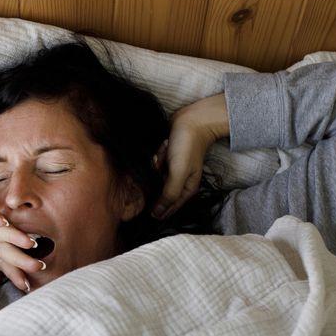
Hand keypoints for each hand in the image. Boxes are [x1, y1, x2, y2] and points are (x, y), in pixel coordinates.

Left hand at [152, 93, 229, 219]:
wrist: (191, 121)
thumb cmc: (187, 147)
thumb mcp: (179, 173)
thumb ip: (169, 195)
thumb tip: (157, 214)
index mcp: (186, 190)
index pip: (169, 208)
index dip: (157, 210)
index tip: (144, 206)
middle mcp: (180, 183)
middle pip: (160, 193)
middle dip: (156, 181)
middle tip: (160, 166)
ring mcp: (172, 171)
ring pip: (155, 178)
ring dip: (156, 166)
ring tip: (164, 153)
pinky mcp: (166, 161)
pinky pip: (155, 164)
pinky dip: (157, 157)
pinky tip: (164, 147)